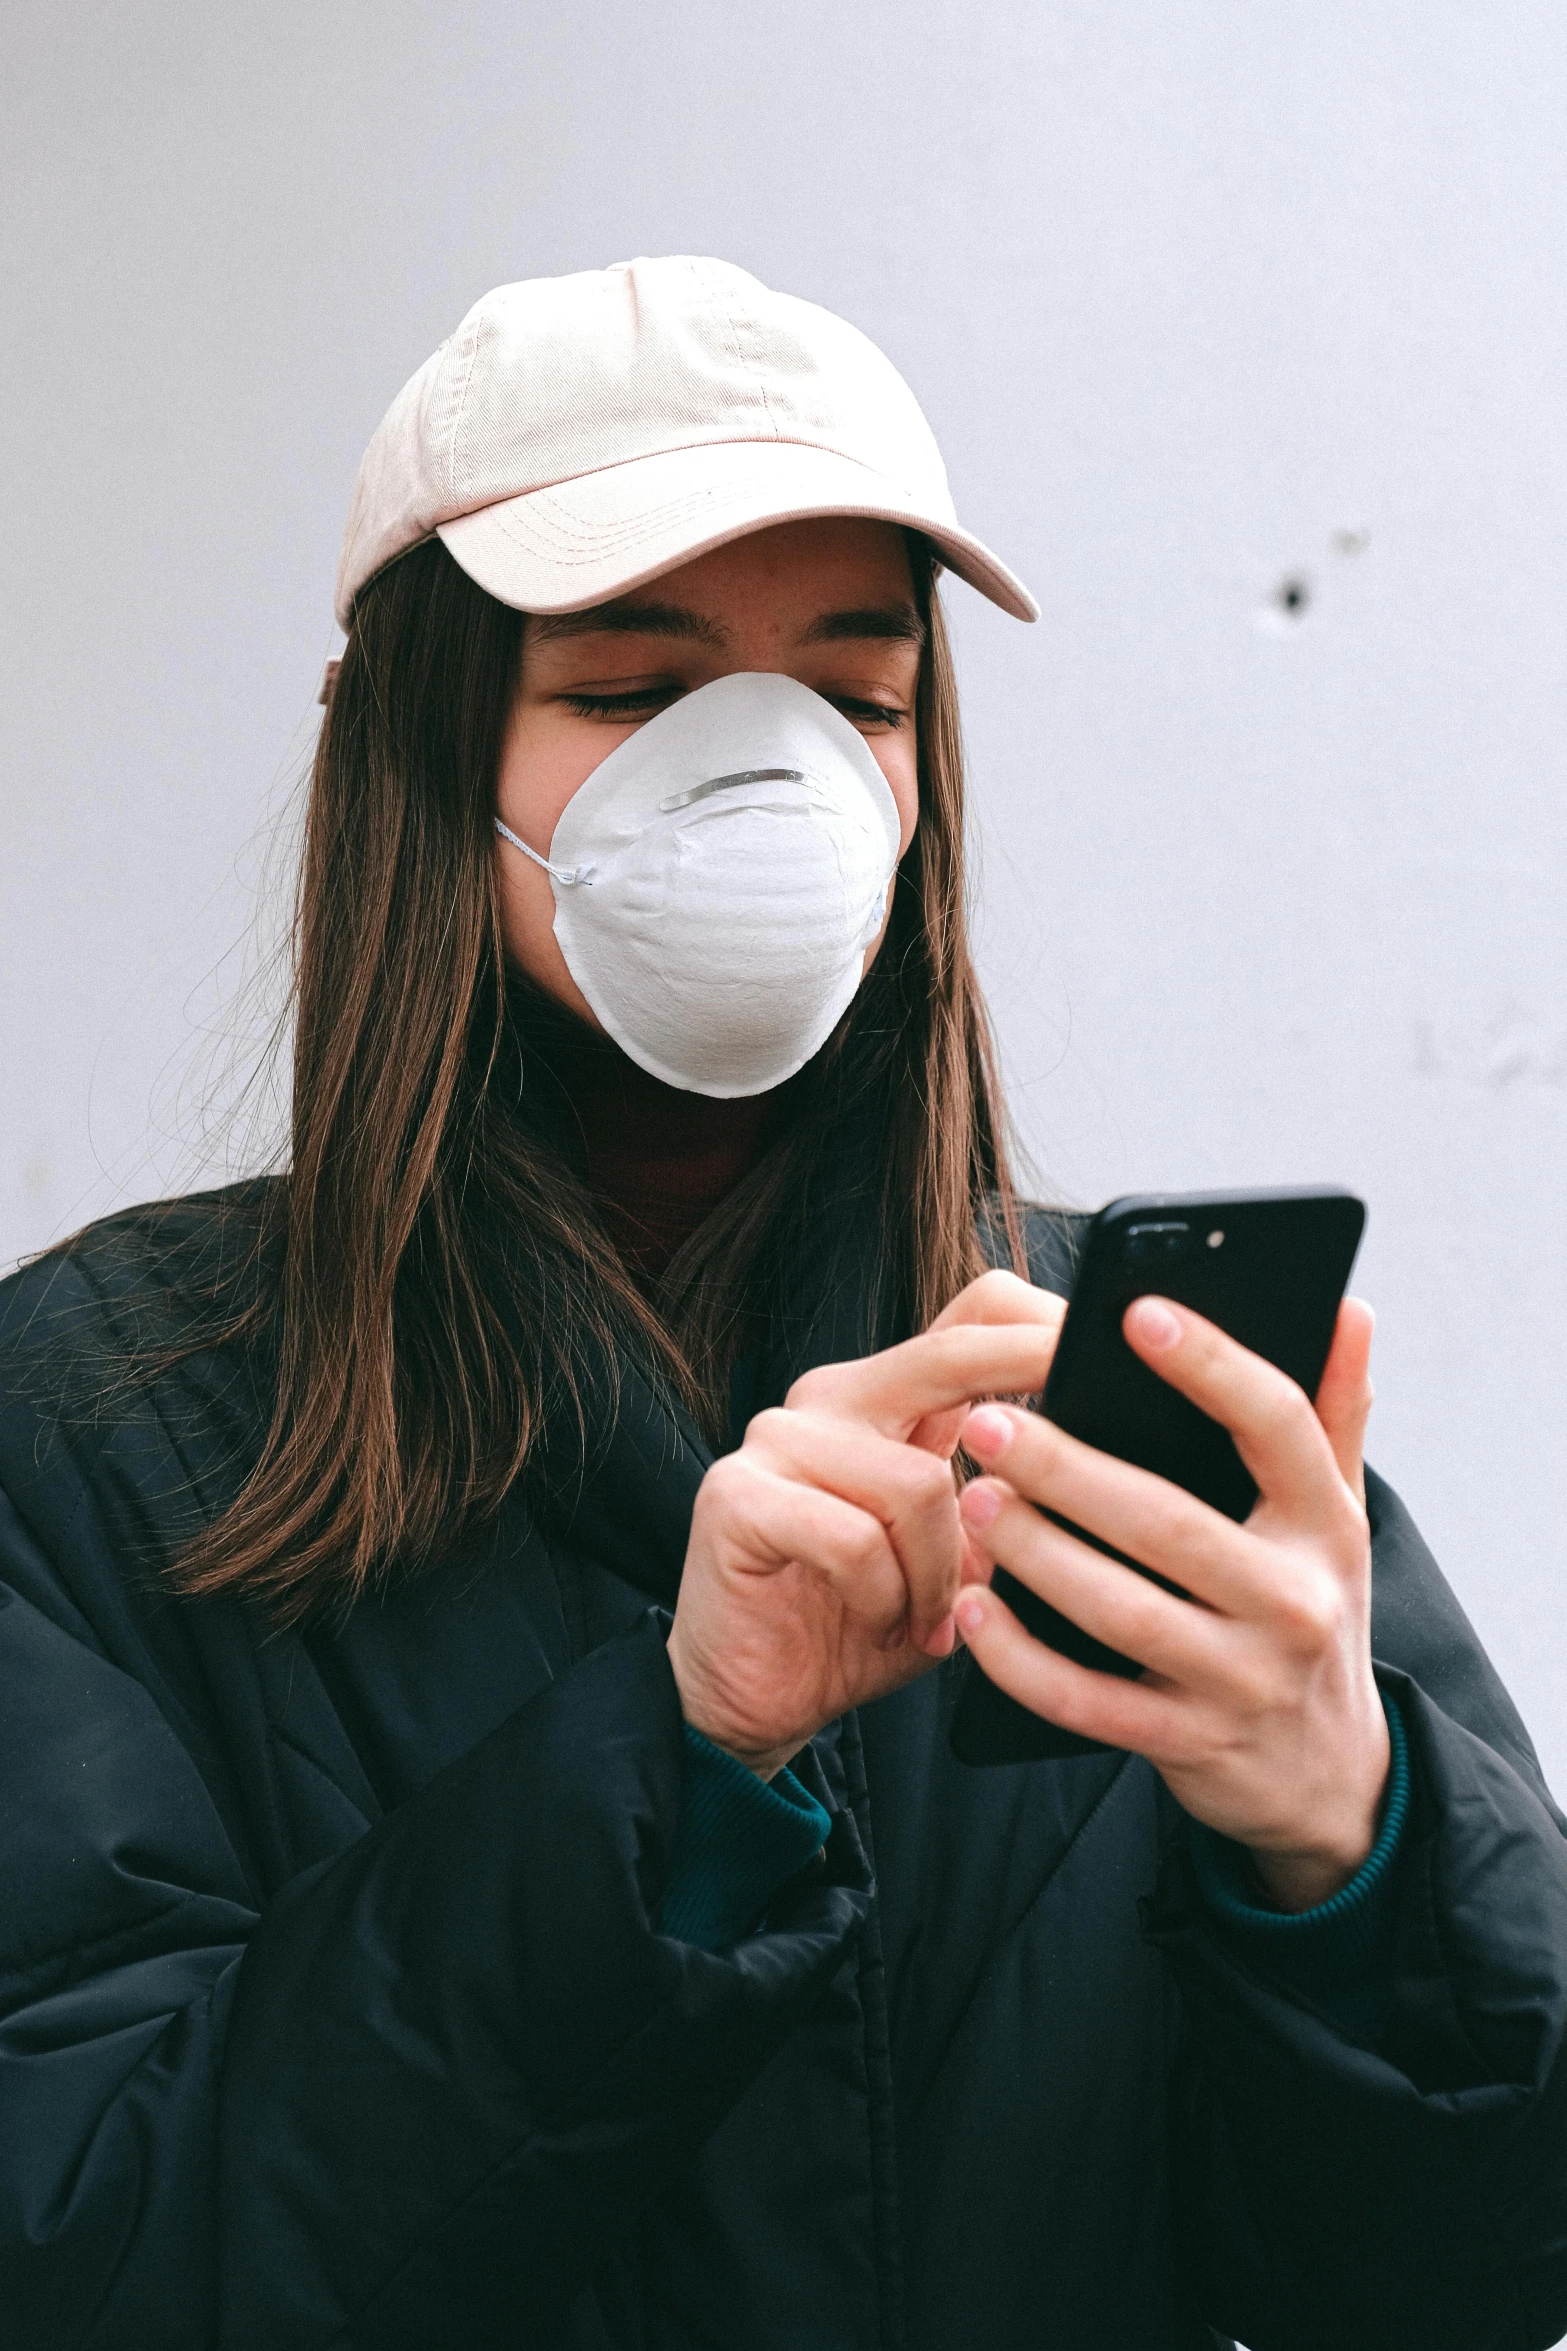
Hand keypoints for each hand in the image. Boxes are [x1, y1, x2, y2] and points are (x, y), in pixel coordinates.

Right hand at [667, 1272, 1064, 1778]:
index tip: (1106, 1348)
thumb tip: (1104, 1464)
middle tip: (1081, 1428)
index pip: (972, 1315)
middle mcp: (831, 1399)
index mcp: (889, 1398)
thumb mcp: (964, 1557)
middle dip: (1027, 1376)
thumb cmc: (865, 1625)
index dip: (1042, 1322)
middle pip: (948, 1354)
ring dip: (942, 1574)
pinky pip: (855, 1539)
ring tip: (928, 1618)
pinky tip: (878, 1621)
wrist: (758, 1702)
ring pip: (919, 1483)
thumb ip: (1010, 1499)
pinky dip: (884, 1597)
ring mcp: (777, 1440)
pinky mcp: (736, 1494)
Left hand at [952, 1296, 1387, 1910]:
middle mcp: (1294, 1600)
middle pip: (1170, 1522)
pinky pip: (1089, 1703)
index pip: (1277, 1426)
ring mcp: (1243, 1680)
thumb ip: (1334, 1413)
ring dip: (1036, 1554)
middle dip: (1070, 1470)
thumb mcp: (1336, 1518)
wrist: (1326, 1778)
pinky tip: (970, 1610)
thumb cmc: (1307, 1610)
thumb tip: (1347, 1306)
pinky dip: (1022, 1660)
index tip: (1134, 1313)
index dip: (1210, 1365)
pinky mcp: (1189, 1744)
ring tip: (972, 1497)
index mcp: (1326, 1523)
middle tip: (990, 1423)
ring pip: (1123, 1611)